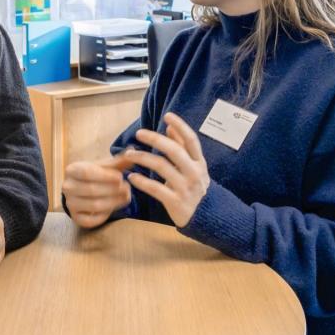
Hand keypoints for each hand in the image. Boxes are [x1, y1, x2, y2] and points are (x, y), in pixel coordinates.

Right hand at [62, 154, 133, 228]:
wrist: (79, 190)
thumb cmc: (94, 175)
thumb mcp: (103, 166)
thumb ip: (118, 160)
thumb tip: (132, 150)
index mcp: (71, 170)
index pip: (86, 173)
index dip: (105, 176)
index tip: (121, 177)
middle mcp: (67, 187)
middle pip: (91, 190)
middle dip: (113, 190)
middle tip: (128, 188)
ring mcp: (70, 203)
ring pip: (94, 206)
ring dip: (113, 202)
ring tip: (126, 196)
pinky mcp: (75, 218)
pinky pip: (91, 220)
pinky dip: (105, 215)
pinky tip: (114, 208)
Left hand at [124, 113, 209, 227]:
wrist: (205, 218)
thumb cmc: (195, 188)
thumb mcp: (194, 168)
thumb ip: (183, 149)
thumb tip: (170, 128)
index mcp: (199, 163)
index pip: (191, 140)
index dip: (180, 126)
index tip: (167, 116)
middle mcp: (194, 173)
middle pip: (174, 151)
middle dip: (155, 139)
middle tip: (139, 133)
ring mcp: (185, 188)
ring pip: (161, 167)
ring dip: (142, 158)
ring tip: (129, 154)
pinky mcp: (175, 202)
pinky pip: (155, 188)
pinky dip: (141, 181)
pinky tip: (131, 177)